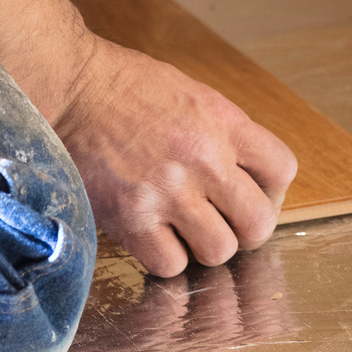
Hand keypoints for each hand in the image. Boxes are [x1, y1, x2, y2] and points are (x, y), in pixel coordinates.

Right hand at [53, 37, 296, 277]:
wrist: (69, 88)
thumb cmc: (124, 87)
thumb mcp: (191, 95)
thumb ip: (223, 134)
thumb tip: (243, 177)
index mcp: (224, 122)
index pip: (282, 170)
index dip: (272, 190)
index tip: (250, 194)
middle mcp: (203, 159)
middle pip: (259, 223)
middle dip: (244, 229)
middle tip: (221, 221)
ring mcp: (168, 192)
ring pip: (218, 252)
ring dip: (202, 246)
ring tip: (181, 227)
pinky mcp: (131, 218)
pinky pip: (170, 264)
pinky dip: (163, 257)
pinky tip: (151, 234)